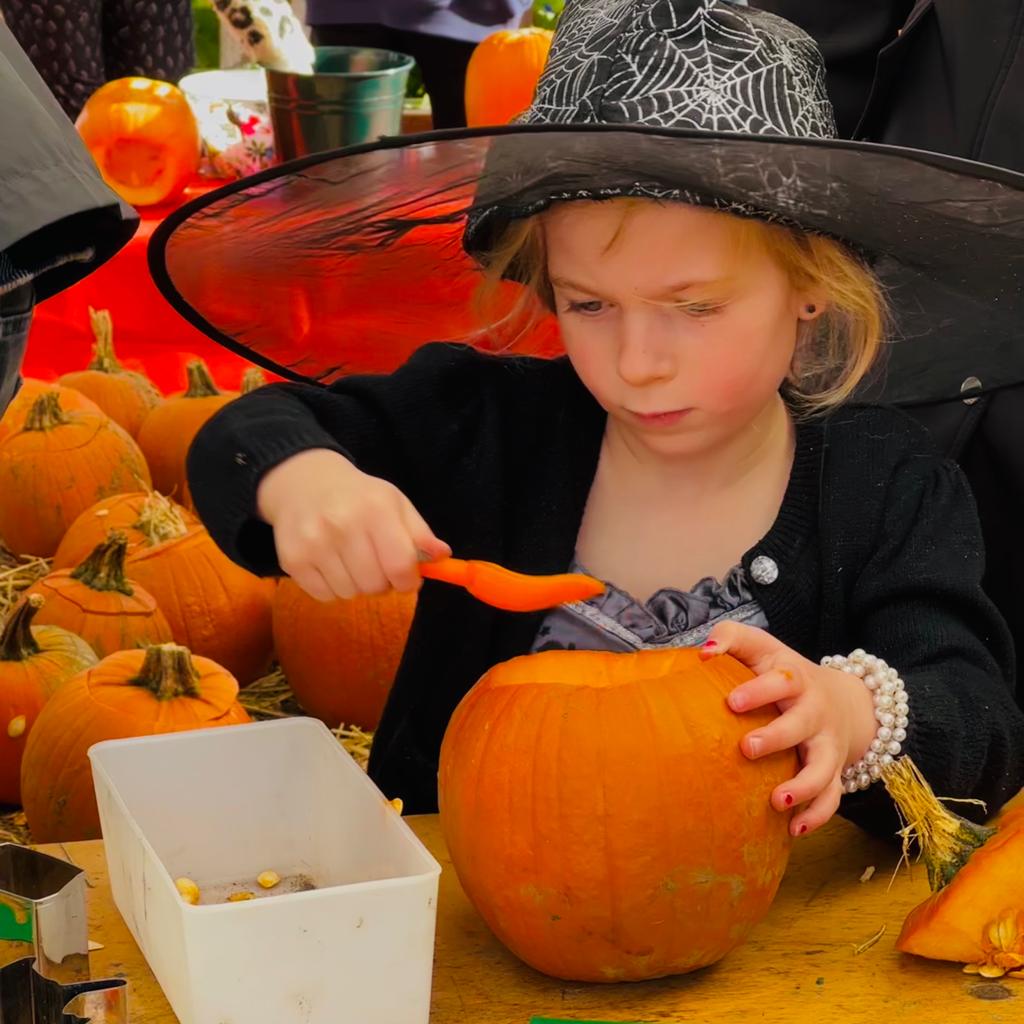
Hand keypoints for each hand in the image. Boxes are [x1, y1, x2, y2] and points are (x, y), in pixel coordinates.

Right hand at [256, 448, 450, 601]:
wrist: (303, 483)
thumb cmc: (358, 497)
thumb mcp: (395, 503)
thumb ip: (420, 532)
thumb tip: (442, 556)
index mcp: (375, 509)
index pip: (400, 565)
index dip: (409, 581)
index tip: (407, 578)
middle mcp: (342, 525)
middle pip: (375, 585)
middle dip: (382, 583)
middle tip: (377, 565)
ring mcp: (313, 543)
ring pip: (350, 594)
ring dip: (357, 585)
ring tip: (352, 561)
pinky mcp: (292, 560)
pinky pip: (324, 596)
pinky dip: (333, 588)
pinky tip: (332, 565)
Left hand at [700, 622, 877, 836]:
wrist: (843, 699)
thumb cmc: (782, 671)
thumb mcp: (762, 646)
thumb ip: (731, 638)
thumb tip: (702, 652)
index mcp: (795, 679)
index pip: (781, 680)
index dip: (758, 690)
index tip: (731, 702)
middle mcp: (815, 712)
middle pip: (802, 723)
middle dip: (777, 737)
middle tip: (747, 748)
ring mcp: (827, 744)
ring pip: (825, 767)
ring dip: (805, 786)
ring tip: (778, 800)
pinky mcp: (834, 771)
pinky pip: (833, 797)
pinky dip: (818, 815)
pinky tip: (794, 830)